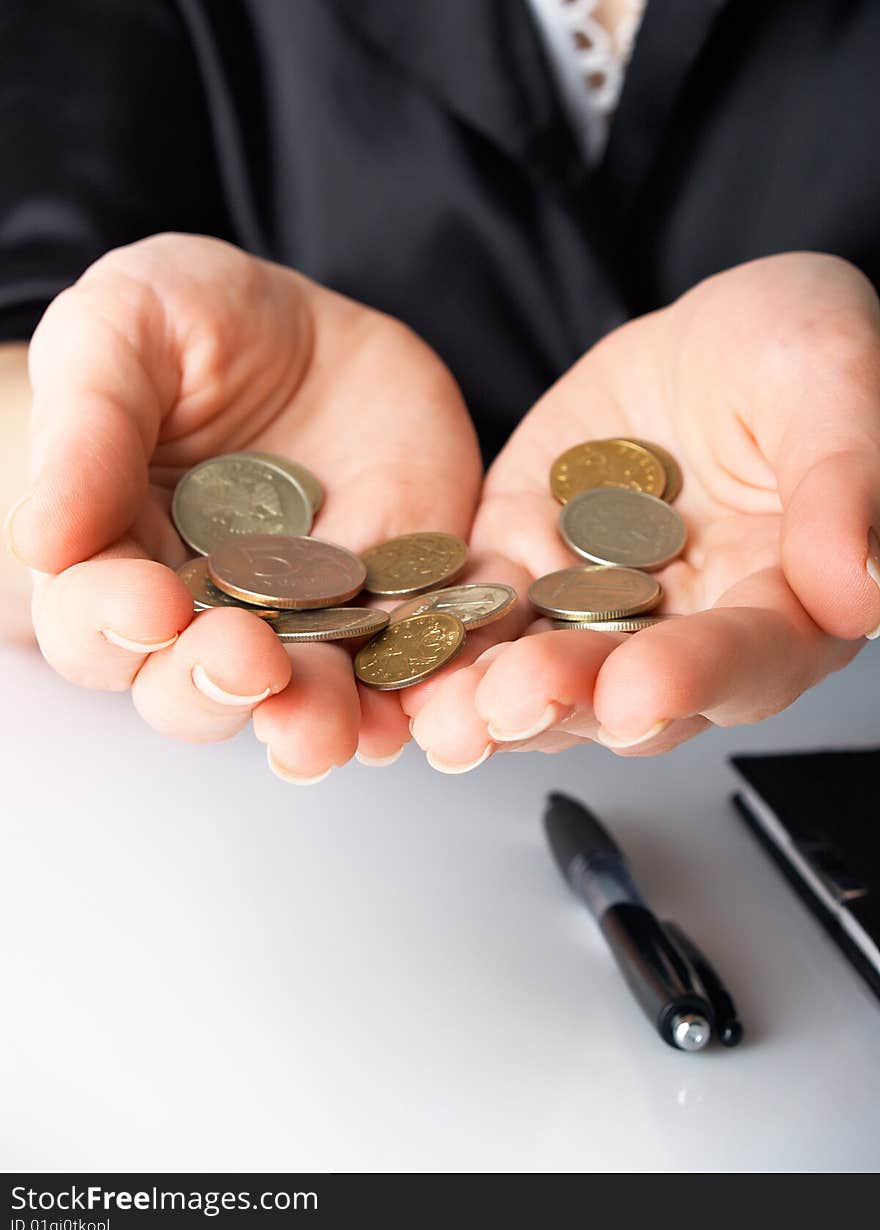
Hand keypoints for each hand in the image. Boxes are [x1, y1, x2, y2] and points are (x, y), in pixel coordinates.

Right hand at [6, 233, 481, 777]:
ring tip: (328, 727)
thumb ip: (87, 427)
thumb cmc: (195, 323)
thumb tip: (42, 540)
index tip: (145, 603)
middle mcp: (203, 614)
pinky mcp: (389, 611)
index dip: (110, 623)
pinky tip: (413, 707)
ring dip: (310, 724)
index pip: (92, 623)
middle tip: (249, 659)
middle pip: (190, 689)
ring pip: (297, 702)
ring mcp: (304, 622)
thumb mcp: (125, 328)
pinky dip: (407, 699)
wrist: (319, 328)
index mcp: (116, 558)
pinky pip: (401, 671)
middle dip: (213, 686)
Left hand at [407, 253, 878, 766]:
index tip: (642, 690)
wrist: (703, 331)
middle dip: (568, 699)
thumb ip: (845, 482)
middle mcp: (683, 626)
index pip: (746, 657)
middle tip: (513, 703)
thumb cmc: (789, 349)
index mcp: (781, 600)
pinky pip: (475, 607)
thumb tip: (864, 592)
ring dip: (490, 698)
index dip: (696, 677)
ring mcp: (593, 601)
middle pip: (628, 688)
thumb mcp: (830, 381)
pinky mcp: (521, 562)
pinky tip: (395, 658)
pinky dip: (435, 636)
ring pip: (542, 667)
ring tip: (444, 714)